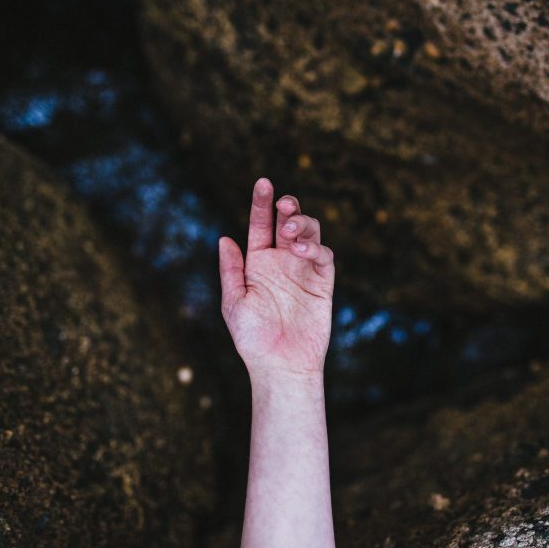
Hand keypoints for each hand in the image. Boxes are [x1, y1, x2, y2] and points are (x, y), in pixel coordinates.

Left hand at [218, 178, 334, 379]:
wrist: (280, 365)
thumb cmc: (253, 338)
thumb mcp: (234, 302)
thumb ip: (232, 270)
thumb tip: (224, 238)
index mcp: (258, 262)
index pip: (260, 225)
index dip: (261, 203)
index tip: (263, 182)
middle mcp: (282, 262)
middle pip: (288, 222)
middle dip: (288, 207)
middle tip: (284, 204)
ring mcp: (303, 270)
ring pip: (309, 233)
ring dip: (302, 223)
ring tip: (290, 229)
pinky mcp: (322, 282)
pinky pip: (324, 256)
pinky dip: (315, 246)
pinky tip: (301, 249)